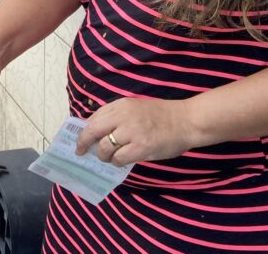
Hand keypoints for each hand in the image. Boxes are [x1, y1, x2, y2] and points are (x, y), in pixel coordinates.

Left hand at [74, 98, 195, 166]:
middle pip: (93, 131)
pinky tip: (122, 161)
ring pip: (104, 148)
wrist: (186, 121)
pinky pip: (118, 159)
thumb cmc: (162, 115)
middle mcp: (123, 116)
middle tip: (81, 152)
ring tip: (109, 158)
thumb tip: (96, 130)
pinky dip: (117, 162)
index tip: (81, 139)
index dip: (84, 131)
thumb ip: (117, 116)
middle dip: (83, 143)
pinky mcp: (140, 147)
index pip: (94, 118)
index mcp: (121, 105)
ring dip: (104, 156)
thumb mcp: (135, 108)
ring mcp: (131, 132)